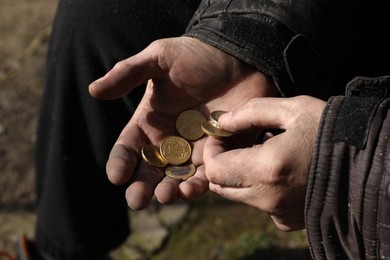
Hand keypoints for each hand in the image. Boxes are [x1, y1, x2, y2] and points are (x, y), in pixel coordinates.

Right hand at [89, 37, 277, 208]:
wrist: (238, 57)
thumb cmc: (196, 55)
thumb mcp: (160, 58)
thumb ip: (128, 73)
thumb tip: (93, 90)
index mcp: (149, 122)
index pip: (129, 147)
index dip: (121, 162)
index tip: (116, 176)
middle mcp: (168, 140)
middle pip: (150, 170)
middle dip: (141, 187)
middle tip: (137, 200)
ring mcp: (193, 150)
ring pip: (176, 179)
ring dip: (170, 191)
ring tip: (167, 195)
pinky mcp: (218, 154)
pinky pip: (206, 176)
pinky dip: (199, 185)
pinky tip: (192, 189)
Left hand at [203, 96, 325, 230]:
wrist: (369, 164)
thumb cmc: (333, 131)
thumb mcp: (294, 110)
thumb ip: (252, 112)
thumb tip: (223, 121)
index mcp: (267, 168)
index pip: (214, 169)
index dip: (211, 150)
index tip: (223, 135)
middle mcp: (268, 198)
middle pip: (221, 186)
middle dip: (221, 162)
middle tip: (236, 141)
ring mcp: (278, 213)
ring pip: (238, 195)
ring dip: (238, 173)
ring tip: (259, 151)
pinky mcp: (287, 220)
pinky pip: (259, 203)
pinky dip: (257, 186)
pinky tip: (277, 169)